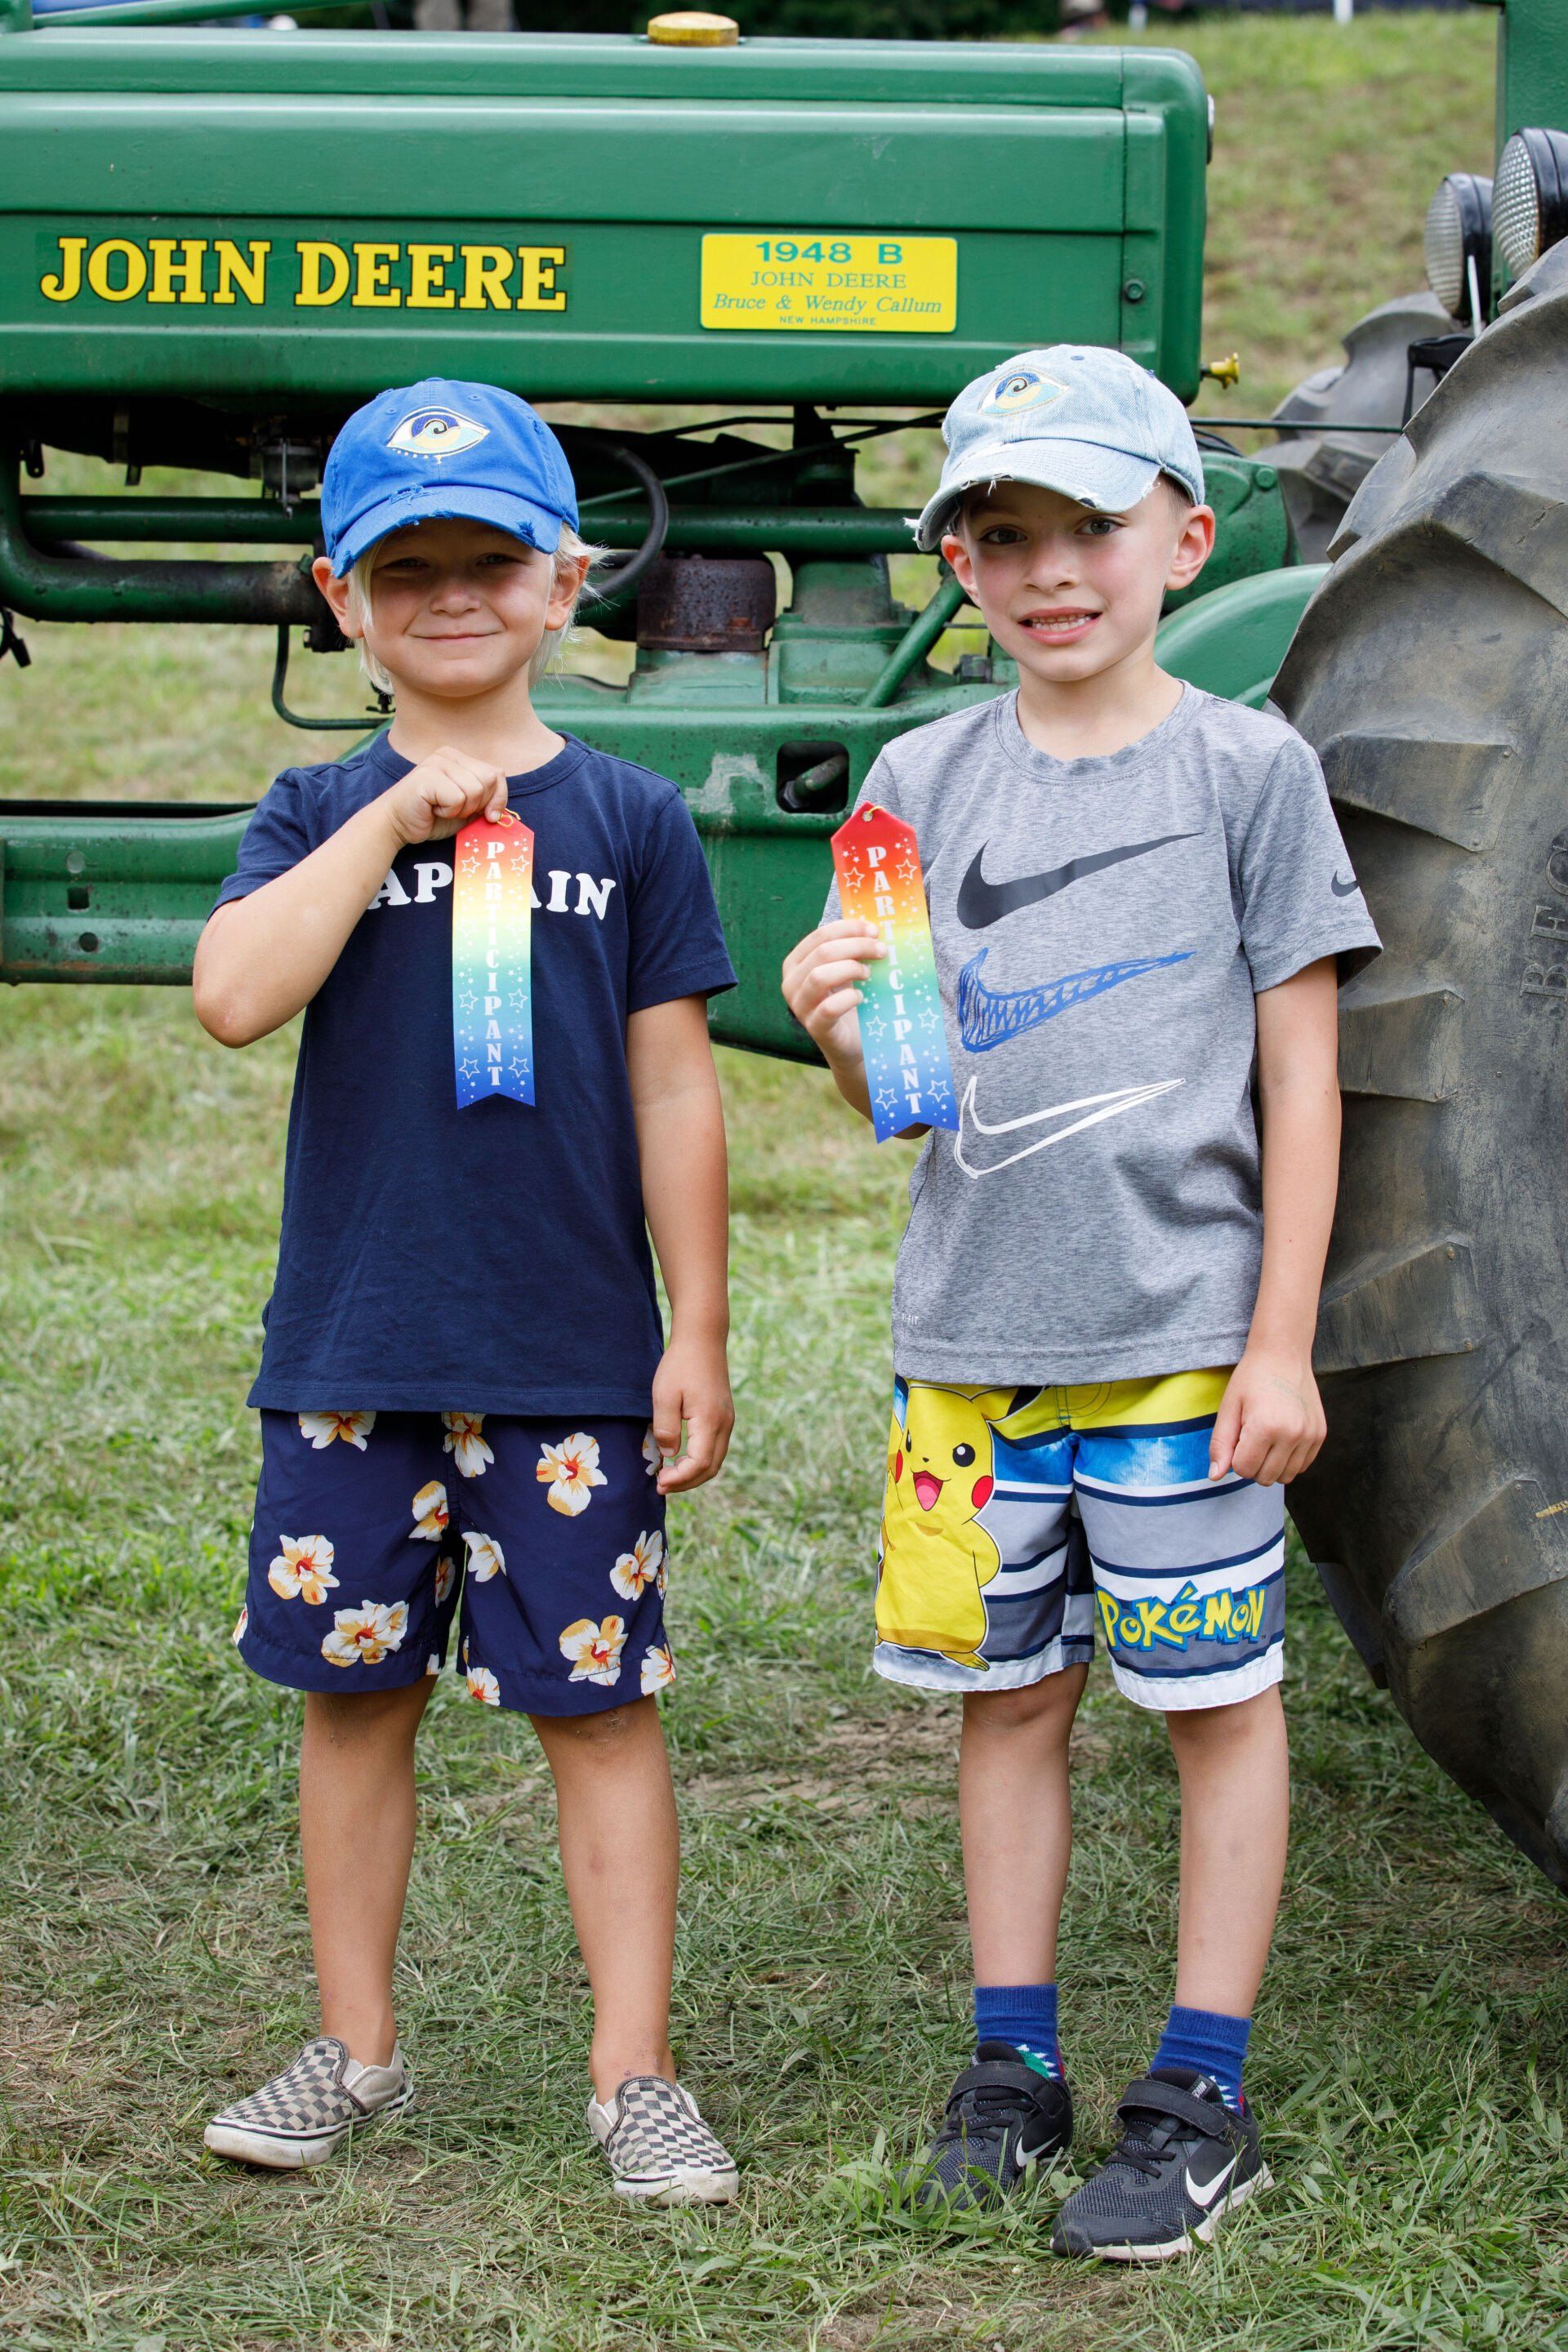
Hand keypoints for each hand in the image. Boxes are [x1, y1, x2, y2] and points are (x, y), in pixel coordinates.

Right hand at [382, 748, 509, 845]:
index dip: (498, 798)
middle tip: (455, 810)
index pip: (497, 774)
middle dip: (478, 804)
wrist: (397, 825)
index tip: (489, 816)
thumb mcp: (467, 808)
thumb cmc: (431, 817)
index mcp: (460, 758)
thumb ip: (485, 801)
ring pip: (475, 790)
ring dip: (461, 810)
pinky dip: (448, 812)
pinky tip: (432, 809)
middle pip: (489, 780)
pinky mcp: (427, 776)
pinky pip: (457, 798)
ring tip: (442, 808)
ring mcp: (437, 763)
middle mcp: (448, 754)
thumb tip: (501, 809)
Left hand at [651, 1330, 733, 1493]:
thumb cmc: (680, 1365)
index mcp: (710, 1421)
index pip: (699, 1464)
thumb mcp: (664, 1395)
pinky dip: (700, 1461)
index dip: (679, 1479)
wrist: (702, 1340)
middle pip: (710, 1468)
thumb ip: (666, 1428)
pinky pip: (715, 1448)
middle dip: (687, 1482)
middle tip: (661, 1485)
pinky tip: (681, 1459)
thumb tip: (669, 1454)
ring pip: (715, 1460)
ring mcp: (727, 1421)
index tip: (659, 1481)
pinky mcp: (724, 1416)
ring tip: (669, 1476)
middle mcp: (724, 1425)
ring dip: (694, 1474)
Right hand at [781, 919, 884, 1065]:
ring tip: (869, 973)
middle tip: (881, 950)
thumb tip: (873, 925)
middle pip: (822, 952)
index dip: (849, 928)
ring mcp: (800, 1007)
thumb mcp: (845, 969)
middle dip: (856, 946)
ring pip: (820, 976)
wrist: (850, 1042)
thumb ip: (850, 949)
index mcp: (795, 963)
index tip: (874, 930)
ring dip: (851, 969)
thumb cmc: (847, 1000)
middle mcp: (791, 983)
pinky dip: (849, 998)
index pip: (820, 936)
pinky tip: (861, 997)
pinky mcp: (815, 1027)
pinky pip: (830, 1008)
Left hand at [1209, 1347, 1325, 1486]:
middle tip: (1250, 1437)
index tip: (1238, 1436)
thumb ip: (1221, 1444)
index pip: (1244, 1469)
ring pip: (1286, 1476)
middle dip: (1252, 1464)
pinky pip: (1302, 1466)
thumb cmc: (1251, 1378)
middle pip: (1265, 1477)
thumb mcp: (1229, 1407)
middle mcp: (1292, 1434)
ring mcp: (1310, 1436)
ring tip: (1266, 1439)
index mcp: (1266, 1427)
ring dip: (1271, 1466)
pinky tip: (1281, 1439)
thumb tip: (1215, 1476)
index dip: (1235, 1458)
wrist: (1284, 1354)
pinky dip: (1289, 1460)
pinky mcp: (1320, 1435)